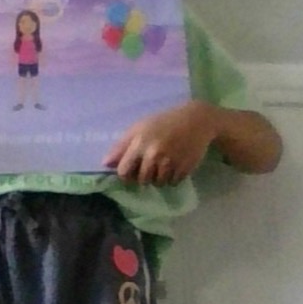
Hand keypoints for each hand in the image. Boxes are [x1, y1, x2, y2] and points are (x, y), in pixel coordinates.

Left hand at [102, 101, 217, 185]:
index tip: (131, 171)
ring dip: (159, 178)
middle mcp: (154, 154)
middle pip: (141, 180)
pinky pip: (172, 183)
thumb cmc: (164, 122)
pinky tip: (175, 164)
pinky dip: (172, 178)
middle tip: (151, 165)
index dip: (126, 174)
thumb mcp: (140, 127)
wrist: (197, 120)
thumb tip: (106, 164)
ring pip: (158, 183)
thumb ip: (121, 146)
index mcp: (139, 142)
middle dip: (144, 176)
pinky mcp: (184, 169)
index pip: (123, 171)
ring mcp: (170, 162)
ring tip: (164, 164)